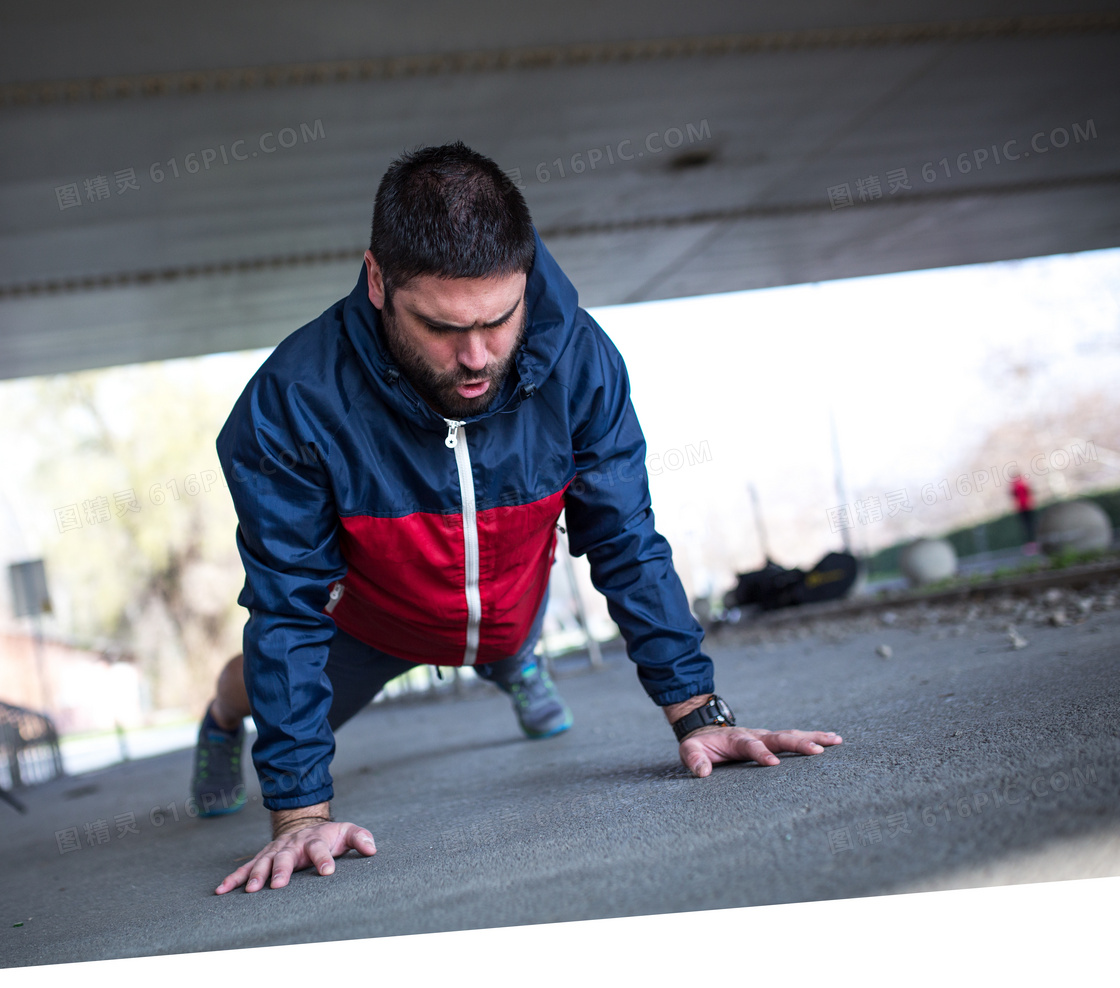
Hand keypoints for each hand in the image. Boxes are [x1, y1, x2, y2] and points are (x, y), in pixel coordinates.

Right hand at [215, 819, 376, 893]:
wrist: (303, 822)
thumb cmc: (328, 834)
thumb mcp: (346, 831)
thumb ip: (360, 837)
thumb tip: (372, 849)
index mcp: (314, 839)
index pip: (320, 848)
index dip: (324, 859)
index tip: (328, 872)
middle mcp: (292, 844)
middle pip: (286, 856)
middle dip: (281, 869)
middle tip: (278, 885)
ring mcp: (275, 850)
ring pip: (263, 862)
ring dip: (256, 875)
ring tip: (250, 890)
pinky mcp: (262, 857)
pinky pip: (246, 867)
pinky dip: (233, 878)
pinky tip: (222, 890)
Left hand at [679, 726, 842, 777]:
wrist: (706, 728)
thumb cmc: (700, 744)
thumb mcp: (690, 750)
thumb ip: (695, 760)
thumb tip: (702, 772)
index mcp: (737, 739)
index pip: (751, 746)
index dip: (761, 754)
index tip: (773, 764)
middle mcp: (756, 735)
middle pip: (779, 738)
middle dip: (798, 744)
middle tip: (818, 751)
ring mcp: (766, 736)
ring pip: (791, 735)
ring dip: (813, 738)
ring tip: (835, 740)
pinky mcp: (772, 739)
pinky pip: (794, 737)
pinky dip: (813, 738)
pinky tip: (832, 740)